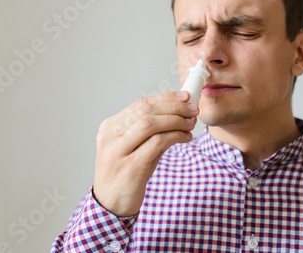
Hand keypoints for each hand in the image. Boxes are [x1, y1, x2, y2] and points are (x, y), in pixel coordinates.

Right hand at [92, 91, 197, 216]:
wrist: (111, 205)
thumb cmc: (125, 174)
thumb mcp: (133, 148)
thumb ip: (151, 131)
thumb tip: (179, 112)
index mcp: (109, 127)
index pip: (140, 104)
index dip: (165, 98)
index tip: (185, 97)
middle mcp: (110, 136)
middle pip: (146, 110)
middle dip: (174, 107)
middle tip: (193, 110)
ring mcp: (118, 151)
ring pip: (151, 124)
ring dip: (176, 120)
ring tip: (190, 124)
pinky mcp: (131, 166)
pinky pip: (157, 143)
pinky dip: (175, 136)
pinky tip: (185, 137)